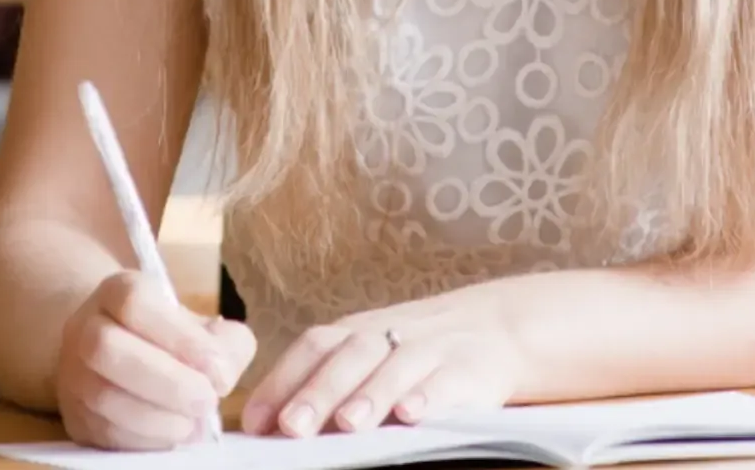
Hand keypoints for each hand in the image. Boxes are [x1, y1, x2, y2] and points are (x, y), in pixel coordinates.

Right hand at [57, 270, 257, 449]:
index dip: (180, 338)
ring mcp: (73, 374)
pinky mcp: (75, 417)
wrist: (122, 355)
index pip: (135, 303)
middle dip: (166, 381)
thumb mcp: (204, 327)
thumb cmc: (170, 340)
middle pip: (106, 347)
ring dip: (157, 416)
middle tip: (207, 401)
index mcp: (117, 292)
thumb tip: (221, 373)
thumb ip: (226, 343)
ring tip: (193, 423)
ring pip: (102, 395)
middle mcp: (84, 327)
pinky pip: (103, 432)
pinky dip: (145, 439)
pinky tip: (173, 434)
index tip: (219, 369)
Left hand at [240, 286, 524, 437]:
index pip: (314, 348)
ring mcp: (430, 351)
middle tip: (293, 427)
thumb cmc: (416, 352)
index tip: (256, 421)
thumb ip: (326, 381)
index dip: (283, 380)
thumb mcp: (371, 355)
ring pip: (396, 367)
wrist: (499, 327)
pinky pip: (448, 382)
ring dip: (370, 395)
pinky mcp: (469, 371)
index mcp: (357, 334)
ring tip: (348, 424)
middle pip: (349, 356)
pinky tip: (412, 415)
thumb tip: (268, 424)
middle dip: (319, 392)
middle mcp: (389, 336)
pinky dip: (430, 397)